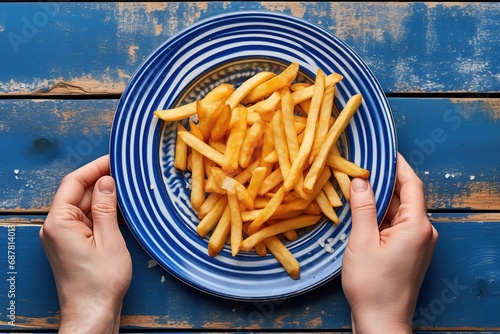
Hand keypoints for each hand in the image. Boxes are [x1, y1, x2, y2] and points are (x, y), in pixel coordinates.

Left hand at [40, 155, 131, 333]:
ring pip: (83, 207)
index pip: (73, 183)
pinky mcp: (71, 245)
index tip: (113, 160)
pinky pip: (85, 221)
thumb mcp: (109, 239)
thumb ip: (105, 207)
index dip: (94, 168)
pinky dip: (100, 213)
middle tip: (126, 174)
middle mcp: (55, 227)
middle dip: (101, 183)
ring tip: (127, 190)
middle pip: (77, 194)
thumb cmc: (100, 282)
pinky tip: (118, 210)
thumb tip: (106, 181)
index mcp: (59, 223)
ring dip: (103, 198)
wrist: (93, 313)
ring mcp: (62, 237)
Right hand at [341, 153, 437, 332]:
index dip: (398, 165)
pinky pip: (396, 224)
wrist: (380, 320)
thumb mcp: (362, 241)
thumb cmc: (372, 284)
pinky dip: (381, 215)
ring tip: (356, 186)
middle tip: (360, 167)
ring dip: (380, 199)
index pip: (411, 184)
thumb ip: (363, 207)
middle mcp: (423, 231)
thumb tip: (361, 180)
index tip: (383, 150)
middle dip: (383, 182)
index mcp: (417, 226)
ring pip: (399, 210)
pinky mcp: (408, 251)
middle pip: (405, 196)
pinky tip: (362, 210)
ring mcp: (417, 242)